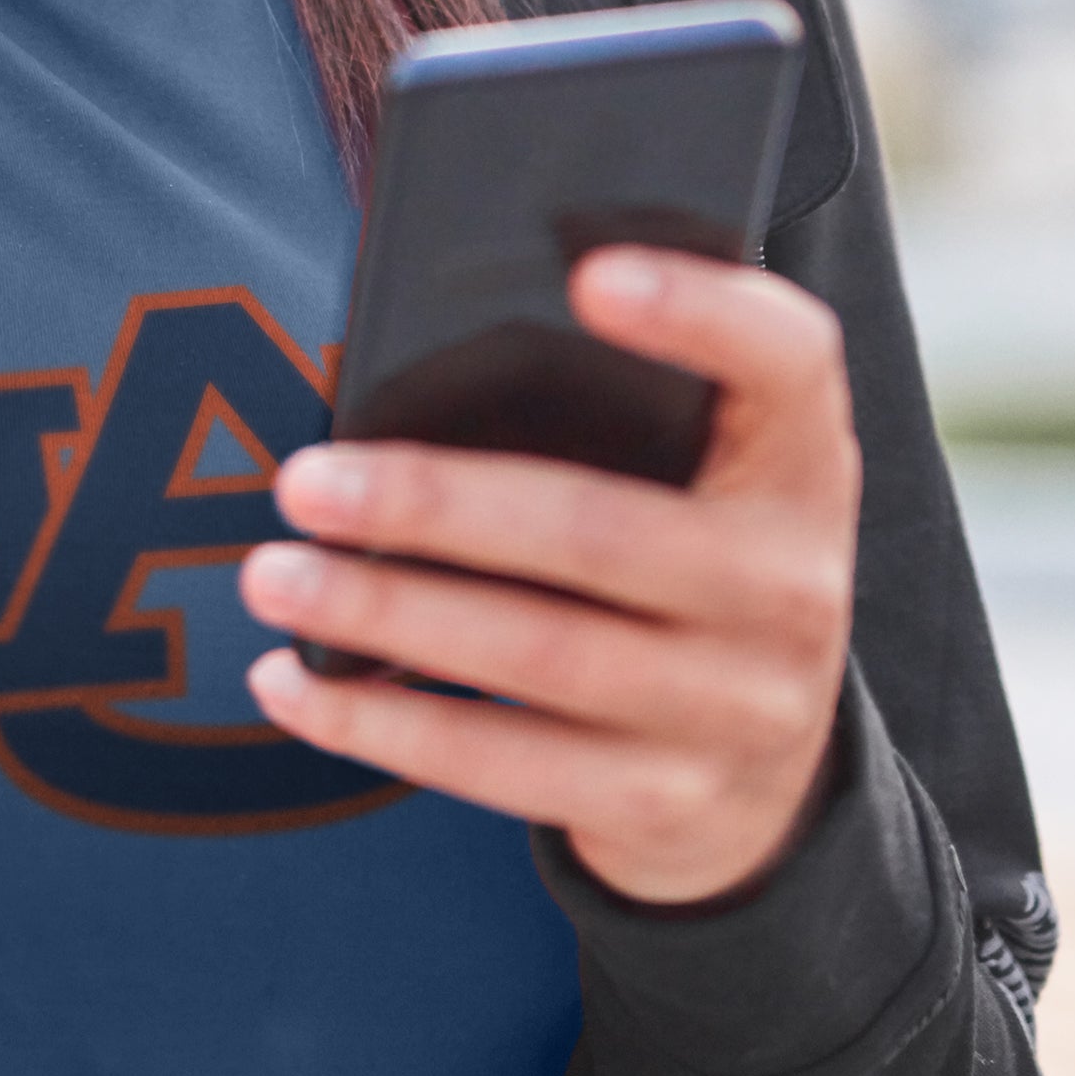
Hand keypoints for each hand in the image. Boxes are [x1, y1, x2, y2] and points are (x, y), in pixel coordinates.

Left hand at [243, 247, 858, 906]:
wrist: (769, 784)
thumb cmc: (691, 569)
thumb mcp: (708, 479)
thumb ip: (627, 409)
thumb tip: (422, 351)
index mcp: (800, 462)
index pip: (789, 360)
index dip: (702, 310)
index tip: (587, 273)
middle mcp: (792, 584)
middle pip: (603, 531)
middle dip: (434, 506)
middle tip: (304, 482)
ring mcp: (737, 708)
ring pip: (540, 655)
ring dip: (386, 613)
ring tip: (274, 575)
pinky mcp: (664, 802)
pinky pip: (504, 766)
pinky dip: (382, 724)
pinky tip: (295, 683)